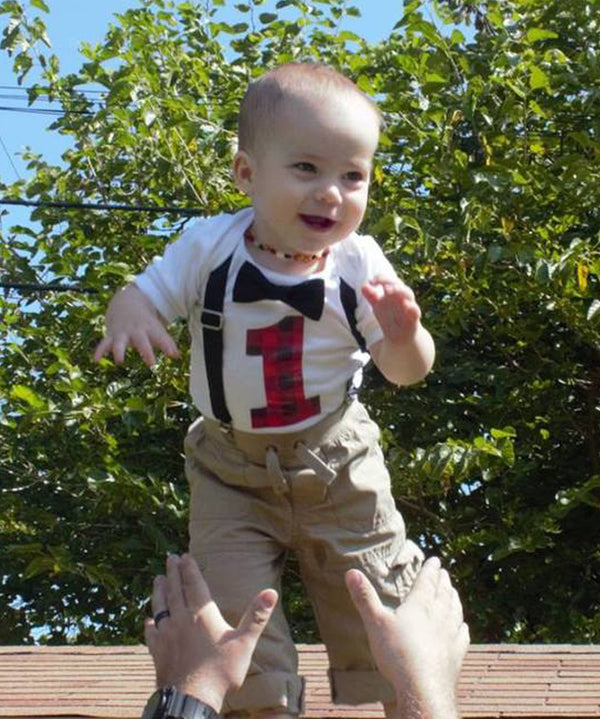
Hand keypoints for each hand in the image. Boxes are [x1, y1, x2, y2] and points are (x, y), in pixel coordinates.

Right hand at [94, 284, 178, 365]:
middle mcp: (136, 331)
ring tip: (119, 361)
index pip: (160, 337)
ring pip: (120, 342)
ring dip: (119, 351)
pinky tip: (95, 360)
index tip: (174, 355)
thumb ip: (166, 343)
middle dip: (146, 351)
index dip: (167, 345)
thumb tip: (178, 356)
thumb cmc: (145, 321)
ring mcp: (123, 333)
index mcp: (150, 329)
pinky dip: (100, 351)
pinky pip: (104, 343)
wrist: (126, 301)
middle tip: (151, 364)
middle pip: (142, 341)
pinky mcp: (111, 336)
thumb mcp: (156, 329)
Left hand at [145, 554, 277, 711]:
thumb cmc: (221, 671)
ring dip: (159, 591)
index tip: (185, 555)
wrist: (191, 699)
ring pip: (160, 606)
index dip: (189, 568)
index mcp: (201, 614)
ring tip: (157, 579)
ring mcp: (166, 635)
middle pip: (175, 590)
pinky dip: (150, 622)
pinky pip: (151, 631)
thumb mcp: (244, 642)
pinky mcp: (157, 651)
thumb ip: (256, 616)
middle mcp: (181, 620)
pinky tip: (149, 620)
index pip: (194, 584)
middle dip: (173, 572)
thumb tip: (271, 592)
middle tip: (170, 558)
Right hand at [345, 557, 468, 717]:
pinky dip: (462, 627)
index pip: (427, 582)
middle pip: (443, 594)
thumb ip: (364, 597)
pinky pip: (462, 636)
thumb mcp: (375, 622)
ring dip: (454, 599)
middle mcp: (438, 616)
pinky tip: (463, 626)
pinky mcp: (456, 655)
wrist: (422, 689)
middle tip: (444, 573)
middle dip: (443, 581)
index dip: (430, 569)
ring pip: (455, 611)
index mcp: (419, 606)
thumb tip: (351, 572)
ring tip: (453, 593)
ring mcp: (450, 636)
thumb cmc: (396, 653)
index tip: (435, 560)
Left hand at [362, 275, 420, 344]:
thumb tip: (363, 286)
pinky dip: (411, 307)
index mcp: (394, 292)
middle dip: (390, 282)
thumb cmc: (390, 318)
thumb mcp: (378, 307)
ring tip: (389, 290)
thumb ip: (372, 297)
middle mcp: (403, 297)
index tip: (371, 281)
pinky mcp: (414, 318)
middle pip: (399, 284)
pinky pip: (415, 310)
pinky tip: (405, 305)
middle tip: (380, 283)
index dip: (381, 278)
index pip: (389, 280)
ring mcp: (409, 306)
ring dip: (399, 290)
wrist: (400, 337)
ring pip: (408, 294)